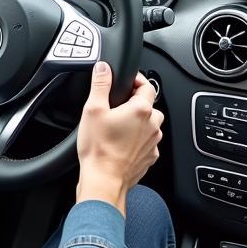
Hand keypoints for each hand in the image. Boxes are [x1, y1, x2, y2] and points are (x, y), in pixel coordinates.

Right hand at [75, 61, 162, 215]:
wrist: (104, 180)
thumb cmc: (99, 148)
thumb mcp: (93, 109)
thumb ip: (100, 83)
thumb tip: (104, 67)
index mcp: (141, 110)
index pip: (147, 85)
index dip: (135, 80)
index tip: (126, 81)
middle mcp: (152, 125)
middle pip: (149, 105)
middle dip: (135, 102)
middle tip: (117, 105)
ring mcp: (153, 143)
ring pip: (150, 124)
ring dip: (138, 121)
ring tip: (118, 125)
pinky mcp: (150, 157)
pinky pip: (147, 141)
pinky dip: (138, 139)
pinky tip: (121, 142)